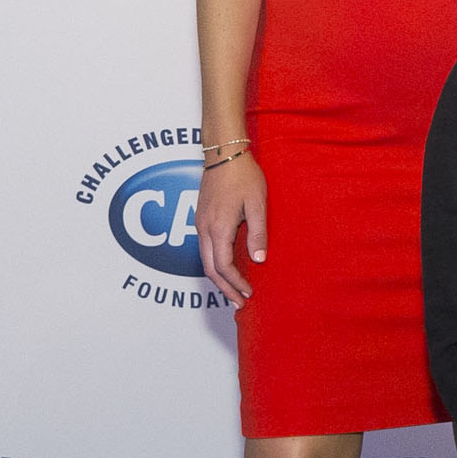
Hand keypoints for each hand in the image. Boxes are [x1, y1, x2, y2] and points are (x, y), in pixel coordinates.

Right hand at [197, 154, 265, 302]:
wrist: (223, 154)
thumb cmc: (244, 177)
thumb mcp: (257, 204)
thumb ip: (257, 233)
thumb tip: (258, 260)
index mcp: (218, 228)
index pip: (223, 267)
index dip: (235, 283)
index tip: (249, 294)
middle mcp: (203, 229)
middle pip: (210, 269)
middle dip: (224, 289)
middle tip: (240, 303)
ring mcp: (199, 223)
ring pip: (204, 260)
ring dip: (219, 278)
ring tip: (234, 291)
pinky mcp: (200, 218)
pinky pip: (204, 249)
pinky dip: (214, 265)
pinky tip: (226, 269)